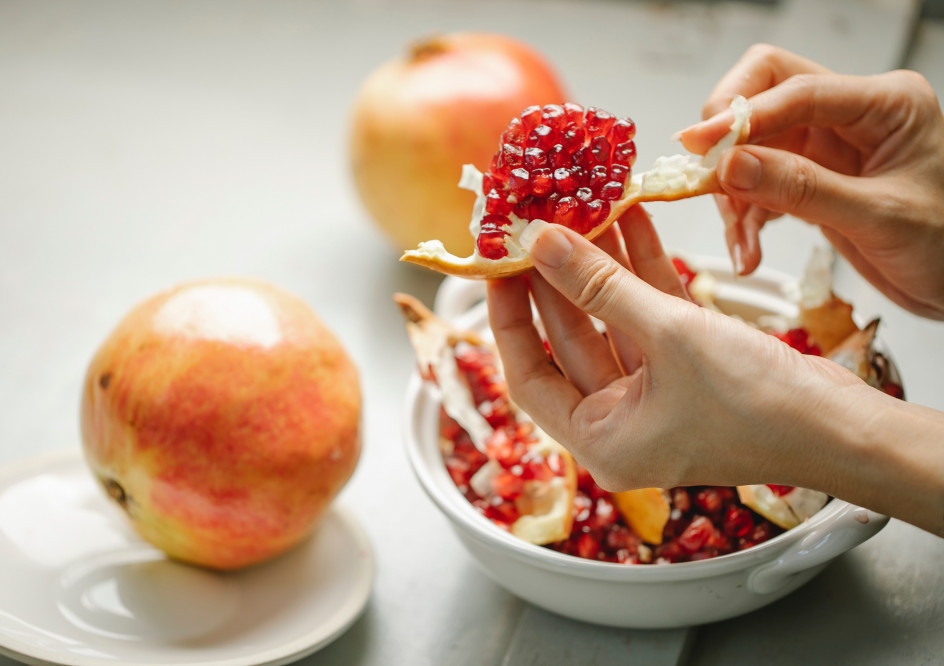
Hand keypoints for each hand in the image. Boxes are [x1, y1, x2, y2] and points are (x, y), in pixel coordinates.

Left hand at [485, 207, 863, 492]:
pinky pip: (651, 311)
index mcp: (600, 440)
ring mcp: (656, 391)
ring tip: (580, 207)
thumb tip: (542, 242)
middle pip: (570, 338)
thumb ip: (601, 288)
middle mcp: (621, 420)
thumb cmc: (758, 407)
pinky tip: (630, 220)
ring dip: (601, 263)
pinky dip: (643, 269)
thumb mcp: (669, 338)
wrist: (845, 428)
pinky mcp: (690, 364)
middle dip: (556, 277)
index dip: (509, 316)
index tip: (498, 265)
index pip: (529, 373)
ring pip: (612, 317)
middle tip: (537, 224)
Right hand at [678, 44, 943, 319]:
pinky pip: (757, 185)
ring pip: (751, 146)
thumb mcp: (878, 218)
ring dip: (733, 194)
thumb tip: (731, 166)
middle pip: (763, 94)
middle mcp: (850, 115)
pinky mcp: (810, 178)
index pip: (796, 88)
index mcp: (885, 104)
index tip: (699, 145)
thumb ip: (802, 189)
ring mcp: (827, 146)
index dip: (741, 116)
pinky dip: (744, 218)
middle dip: (727, 137)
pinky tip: (750, 250)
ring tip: (742, 242)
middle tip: (705, 177)